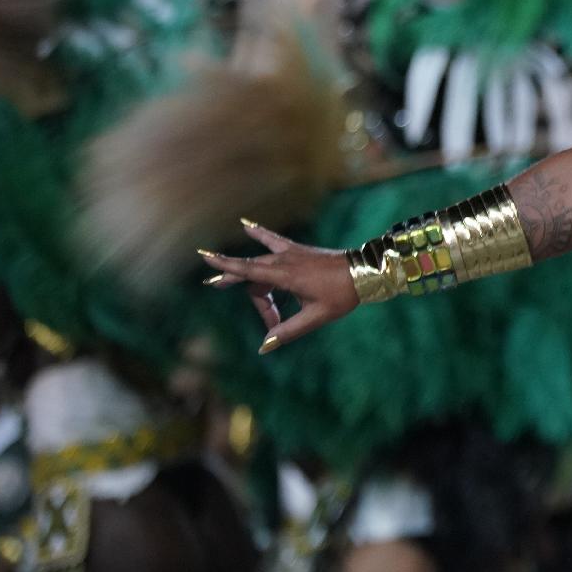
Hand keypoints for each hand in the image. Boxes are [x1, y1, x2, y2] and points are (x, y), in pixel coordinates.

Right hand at [200, 221, 356, 353]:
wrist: (366, 270)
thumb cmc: (343, 294)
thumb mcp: (316, 317)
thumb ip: (289, 331)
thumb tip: (265, 346)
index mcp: (287, 275)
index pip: (248, 270)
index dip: (226, 266)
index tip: (205, 259)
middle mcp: (286, 261)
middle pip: (254, 278)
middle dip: (254, 299)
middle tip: (261, 317)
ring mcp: (292, 253)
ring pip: (261, 266)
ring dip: (251, 279)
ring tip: (226, 282)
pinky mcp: (299, 251)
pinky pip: (273, 242)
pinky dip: (260, 235)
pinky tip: (246, 225)